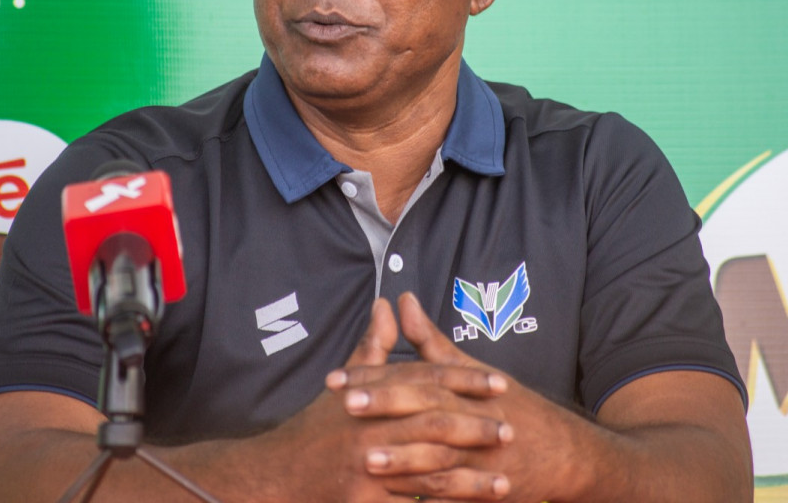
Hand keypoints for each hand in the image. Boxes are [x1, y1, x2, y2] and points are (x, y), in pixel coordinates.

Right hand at [253, 297, 513, 501]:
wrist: (276, 475)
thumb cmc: (315, 428)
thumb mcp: (343, 383)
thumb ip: (373, 346)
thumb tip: (387, 303)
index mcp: (369, 395)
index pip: (425, 379)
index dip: (464, 379)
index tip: (499, 384)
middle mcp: (369, 427)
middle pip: (434, 423)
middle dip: (476, 428)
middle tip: (511, 431)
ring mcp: (367, 466)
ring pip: (430, 471)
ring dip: (471, 480)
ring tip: (505, 484)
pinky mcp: (365, 500)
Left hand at [332, 292, 584, 501]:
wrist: (567, 454)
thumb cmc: (514, 407)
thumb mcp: (475, 371)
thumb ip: (432, 342)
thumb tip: (402, 301)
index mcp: (465, 389)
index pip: (415, 377)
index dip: (376, 377)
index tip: (338, 379)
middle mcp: (473, 419)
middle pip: (426, 410)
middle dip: (385, 408)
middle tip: (344, 406)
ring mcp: (481, 459)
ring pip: (440, 458)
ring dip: (404, 460)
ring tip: (366, 460)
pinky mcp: (487, 492)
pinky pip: (457, 499)